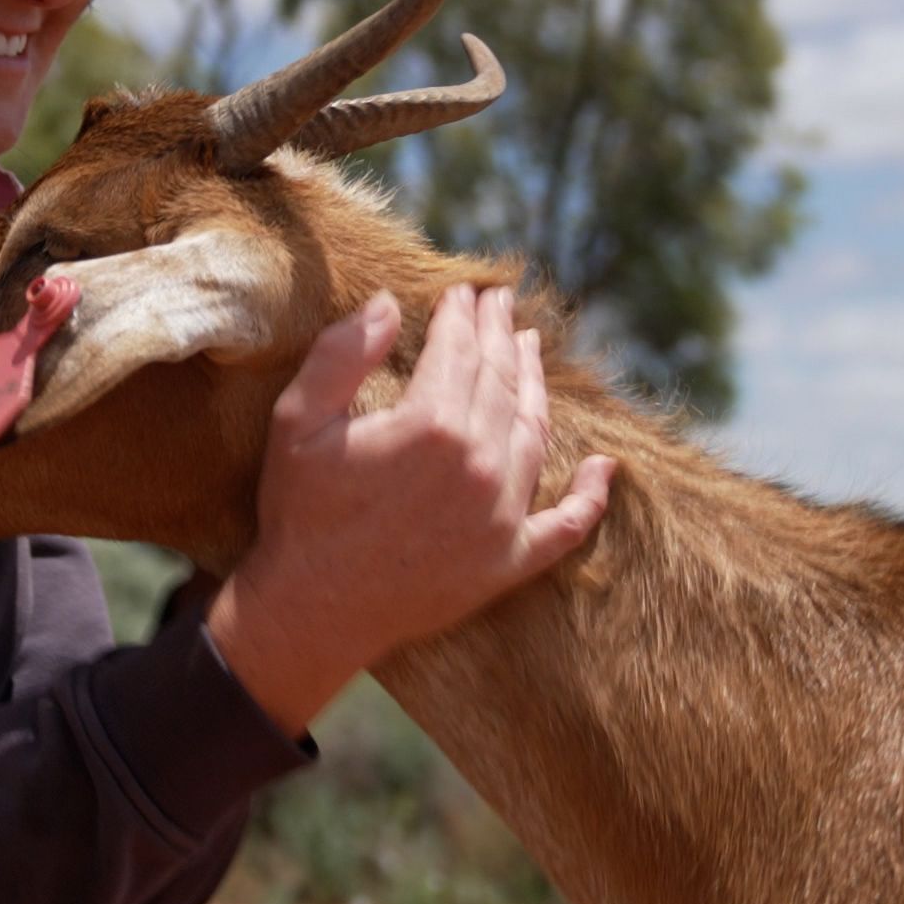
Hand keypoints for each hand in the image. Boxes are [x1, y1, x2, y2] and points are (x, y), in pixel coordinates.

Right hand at [205, 283, 616, 735]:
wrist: (311, 612)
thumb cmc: (301, 513)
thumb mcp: (298, 421)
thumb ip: (342, 354)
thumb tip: (389, 302)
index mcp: (432, 424)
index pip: (460, 350)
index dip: (462, 315)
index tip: (464, 291)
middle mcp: (480, 465)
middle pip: (500, 382)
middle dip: (499, 336)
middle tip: (500, 304)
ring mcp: (502, 516)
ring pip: (535, 433)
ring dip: (535, 386)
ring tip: (530, 350)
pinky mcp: (509, 561)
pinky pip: (566, 525)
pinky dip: (590, 496)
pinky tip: (605, 467)